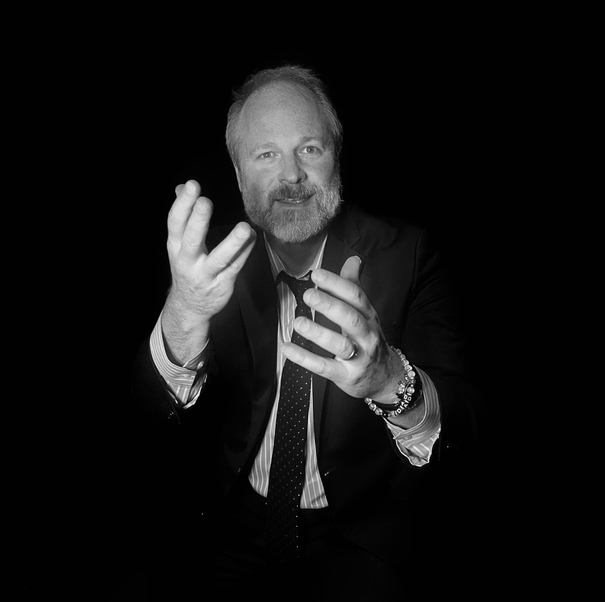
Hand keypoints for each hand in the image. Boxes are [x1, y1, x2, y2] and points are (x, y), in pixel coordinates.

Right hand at [162, 180, 255, 361]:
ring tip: (245, 228)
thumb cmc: (187, 267)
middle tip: (205, 201)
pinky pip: (236, 267)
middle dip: (197, 221)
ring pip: (219, 259)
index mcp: (175, 247)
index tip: (191, 186)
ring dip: (232, 243)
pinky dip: (246, 252)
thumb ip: (183, 215)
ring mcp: (205, 275)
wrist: (189, 307)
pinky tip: (254, 237)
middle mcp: (188, 262)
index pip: (175, 223)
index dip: (182, 204)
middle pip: (191, 240)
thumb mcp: (178, 244)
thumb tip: (181, 187)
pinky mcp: (223, 285)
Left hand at [281, 256, 401, 401]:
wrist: (387, 377)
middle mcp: (366, 335)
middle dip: (330, 306)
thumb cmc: (369, 340)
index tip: (317, 274)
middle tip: (308, 295)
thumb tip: (353, 259)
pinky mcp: (347, 376)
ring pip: (339, 344)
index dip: (337, 284)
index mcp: (369, 316)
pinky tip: (287, 349)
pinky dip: (305, 359)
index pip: (356, 296)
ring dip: (318, 333)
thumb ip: (354, 286)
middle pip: (350, 318)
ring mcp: (358, 357)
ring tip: (298, 322)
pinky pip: (325, 367)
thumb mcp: (366, 313)